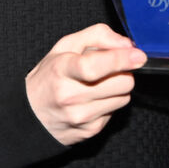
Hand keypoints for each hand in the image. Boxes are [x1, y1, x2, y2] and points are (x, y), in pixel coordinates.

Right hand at [24, 23, 146, 145]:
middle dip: (123, 73)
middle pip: (121, 83)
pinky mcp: (90, 131)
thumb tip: (127, 45)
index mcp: (61, 70)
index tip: (138, 55)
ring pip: (124, 98)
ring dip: (117, 89)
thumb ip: (97, 36)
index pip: (93, 66)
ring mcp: (81, 116)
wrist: (30, 114)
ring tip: (97, 86)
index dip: (120, 60)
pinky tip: (92, 101)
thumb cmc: (50, 76)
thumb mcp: (65, 47)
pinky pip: (116, 112)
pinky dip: (109, 103)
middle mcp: (70, 96)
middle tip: (109, 70)